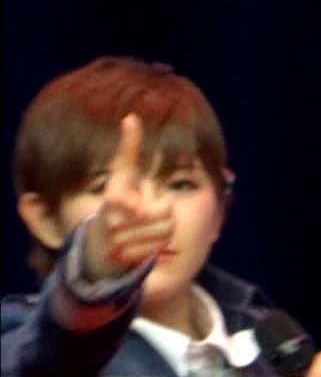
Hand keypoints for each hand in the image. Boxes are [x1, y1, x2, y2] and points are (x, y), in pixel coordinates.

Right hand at [82, 114, 174, 280]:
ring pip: (166, 230)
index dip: (136, 200)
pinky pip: (160, 248)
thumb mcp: (121, 177)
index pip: (127, 196)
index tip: (137, 206)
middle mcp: (112, 218)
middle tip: (148, 212)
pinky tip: (143, 244)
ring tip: (146, 228)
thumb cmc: (116, 203)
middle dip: (165, 210)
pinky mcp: (125, 259)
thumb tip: (131, 117)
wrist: (97, 246)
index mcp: (113, 196)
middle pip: (165, 211)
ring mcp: (118, 240)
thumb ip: (127, 150)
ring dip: (163, 230)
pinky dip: (157, 246)